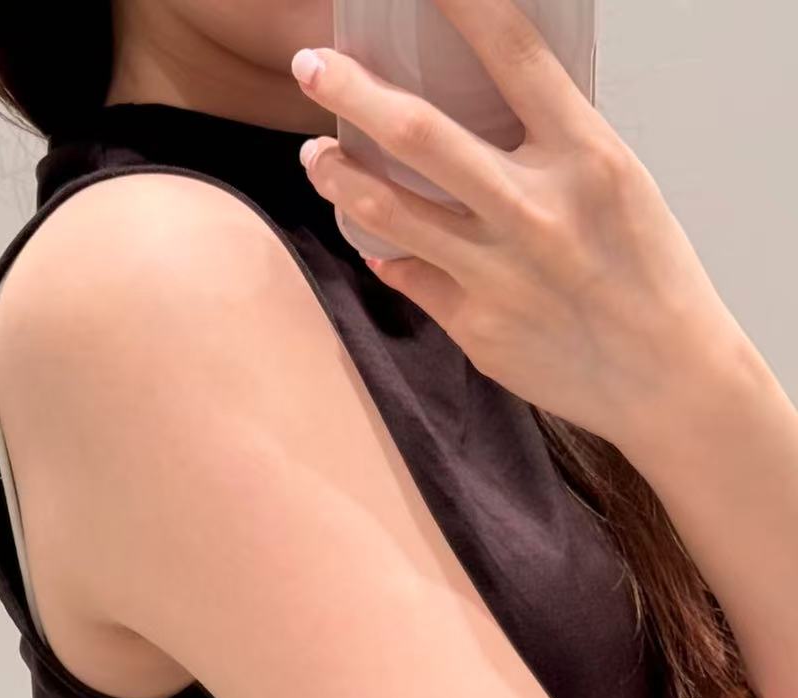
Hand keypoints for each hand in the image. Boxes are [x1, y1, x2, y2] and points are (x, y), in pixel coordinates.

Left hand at [291, 0, 742, 448]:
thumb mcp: (618, 183)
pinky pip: (406, 273)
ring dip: (338, 176)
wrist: (667, 378)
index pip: (514, 54)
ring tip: (315, 155)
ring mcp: (499, 273)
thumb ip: (552, 145)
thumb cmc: (646, 273)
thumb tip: (478, 108)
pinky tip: (368, 233)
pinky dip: (382, 249)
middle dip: (351, 91)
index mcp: (587, 155)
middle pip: (419, 133)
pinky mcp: (475, 327)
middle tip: (311, 67)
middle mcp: (536, 209)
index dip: (461, 5)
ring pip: (388, 211)